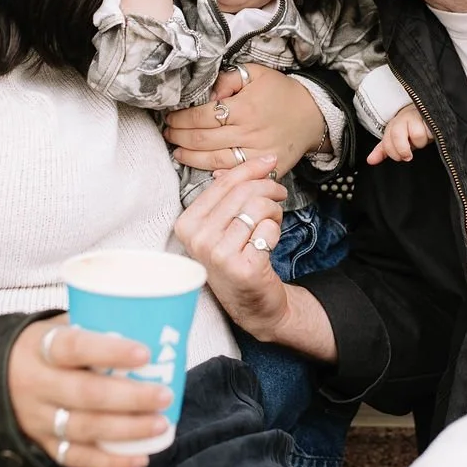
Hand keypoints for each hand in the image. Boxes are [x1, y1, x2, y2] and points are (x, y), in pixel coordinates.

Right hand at [8, 315, 173, 466]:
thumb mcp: (56, 328)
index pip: (74, 347)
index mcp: (40, 348)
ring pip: (84, 428)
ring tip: (160, 423)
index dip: (110, 351)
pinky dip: (110, 461)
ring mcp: (39, 419)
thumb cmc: (42, 348)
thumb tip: (150, 326)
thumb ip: (93, 326)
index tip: (144, 353)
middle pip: (85, 394)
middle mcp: (37, 385)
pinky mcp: (44, 444)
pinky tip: (141, 457)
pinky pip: (77, 458)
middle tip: (164, 395)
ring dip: (127, 430)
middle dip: (130, 397)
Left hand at [164, 64, 324, 176]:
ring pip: (215, 160)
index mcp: (245, 107)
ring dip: (190, 157)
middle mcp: (250, 132)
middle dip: (179, 137)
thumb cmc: (280, 92)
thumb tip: (206, 94)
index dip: (181, 118)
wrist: (313, 114)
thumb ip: (227, 80)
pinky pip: (237, 174)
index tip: (170, 117)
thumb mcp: (255, 74)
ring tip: (177, 151)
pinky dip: (216, 174)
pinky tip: (202, 169)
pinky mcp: (267, 167)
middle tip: (168, 134)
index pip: (202, 116)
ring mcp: (258, 153)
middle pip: (204, 139)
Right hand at [174, 157, 289, 337]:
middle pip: (243, 193)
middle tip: (279, 194)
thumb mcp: (223, 226)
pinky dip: (275, 231)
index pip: (222, 184)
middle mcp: (198, 239)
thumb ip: (230, 194)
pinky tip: (268, 242)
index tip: (269, 161)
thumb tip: (251, 163)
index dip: (250, 168)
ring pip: (257, 208)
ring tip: (273, 221)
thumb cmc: (237, 259)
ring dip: (274, 211)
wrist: (252, 305)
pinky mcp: (243, 268)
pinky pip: (268, 230)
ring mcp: (219, 255)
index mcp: (188, 224)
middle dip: (268, 188)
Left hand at [366, 104, 432, 165]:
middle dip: (402, 149)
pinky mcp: (431, 115)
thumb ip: (384, 150)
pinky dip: (430, 136)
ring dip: (421, 142)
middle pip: (397, 134)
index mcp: (394, 124)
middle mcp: (404, 118)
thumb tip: (370, 160)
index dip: (392, 152)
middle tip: (408, 155)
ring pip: (417, 134)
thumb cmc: (413, 128)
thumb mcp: (397, 140)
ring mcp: (418, 116)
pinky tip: (430, 134)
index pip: (386, 141)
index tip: (400, 157)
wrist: (429, 111)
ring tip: (423, 139)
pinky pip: (431, 131)